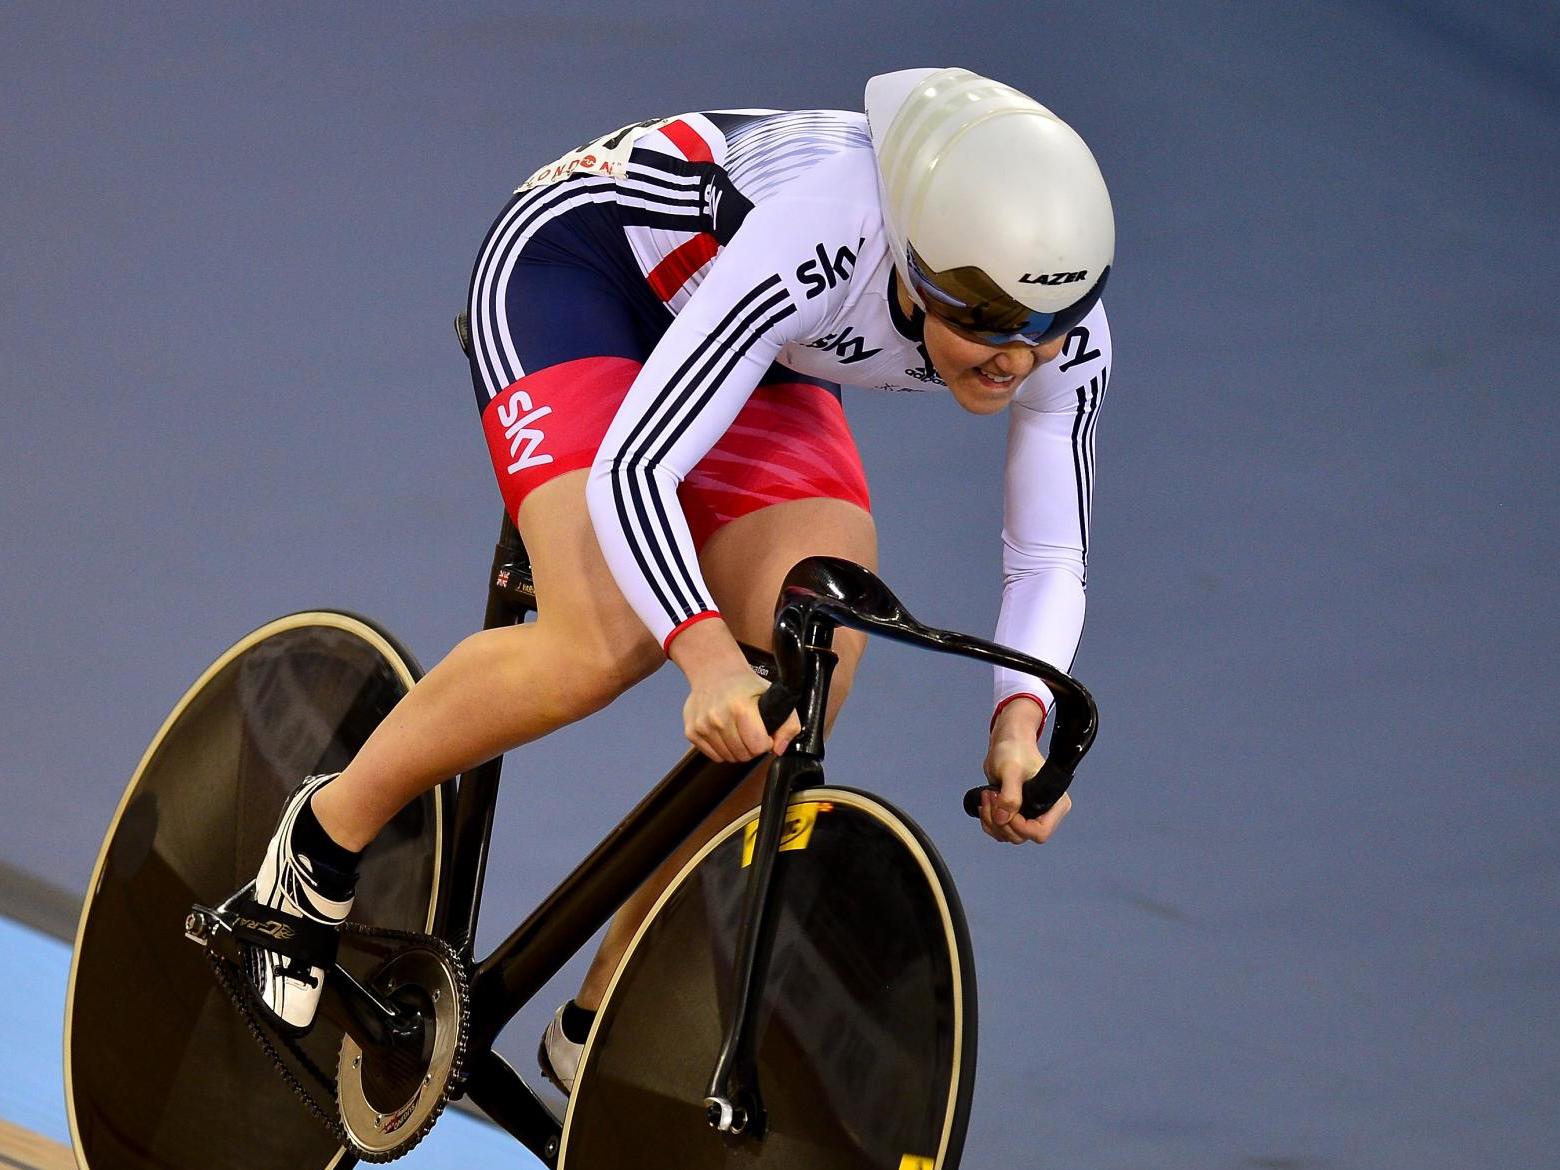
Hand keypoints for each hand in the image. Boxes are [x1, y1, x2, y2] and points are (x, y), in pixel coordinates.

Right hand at [668, 618, 799, 761]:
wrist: (714, 671)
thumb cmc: (744, 685)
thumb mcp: (773, 695)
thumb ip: (788, 724)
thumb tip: (779, 749)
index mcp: (740, 708)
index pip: (757, 746)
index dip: (765, 742)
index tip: (764, 733)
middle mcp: (718, 717)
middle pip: (743, 755)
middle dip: (751, 747)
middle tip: (751, 731)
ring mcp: (702, 726)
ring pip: (728, 757)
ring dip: (737, 749)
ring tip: (738, 730)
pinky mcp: (691, 732)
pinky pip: (713, 755)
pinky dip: (722, 749)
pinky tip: (725, 732)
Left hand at [980, 698, 1071, 844]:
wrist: (1006, 743)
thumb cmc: (1015, 750)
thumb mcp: (1011, 770)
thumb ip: (1010, 795)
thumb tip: (1003, 819)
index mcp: (1055, 804)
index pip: (1040, 832)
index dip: (1020, 826)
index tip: (1005, 808)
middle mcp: (1045, 813)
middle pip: (1021, 836)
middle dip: (1000, 820)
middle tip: (990, 796)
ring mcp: (1029, 815)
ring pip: (1007, 835)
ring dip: (991, 820)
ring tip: (986, 795)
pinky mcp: (1015, 814)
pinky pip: (1000, 830)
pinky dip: (988, 820)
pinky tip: (985, 802)